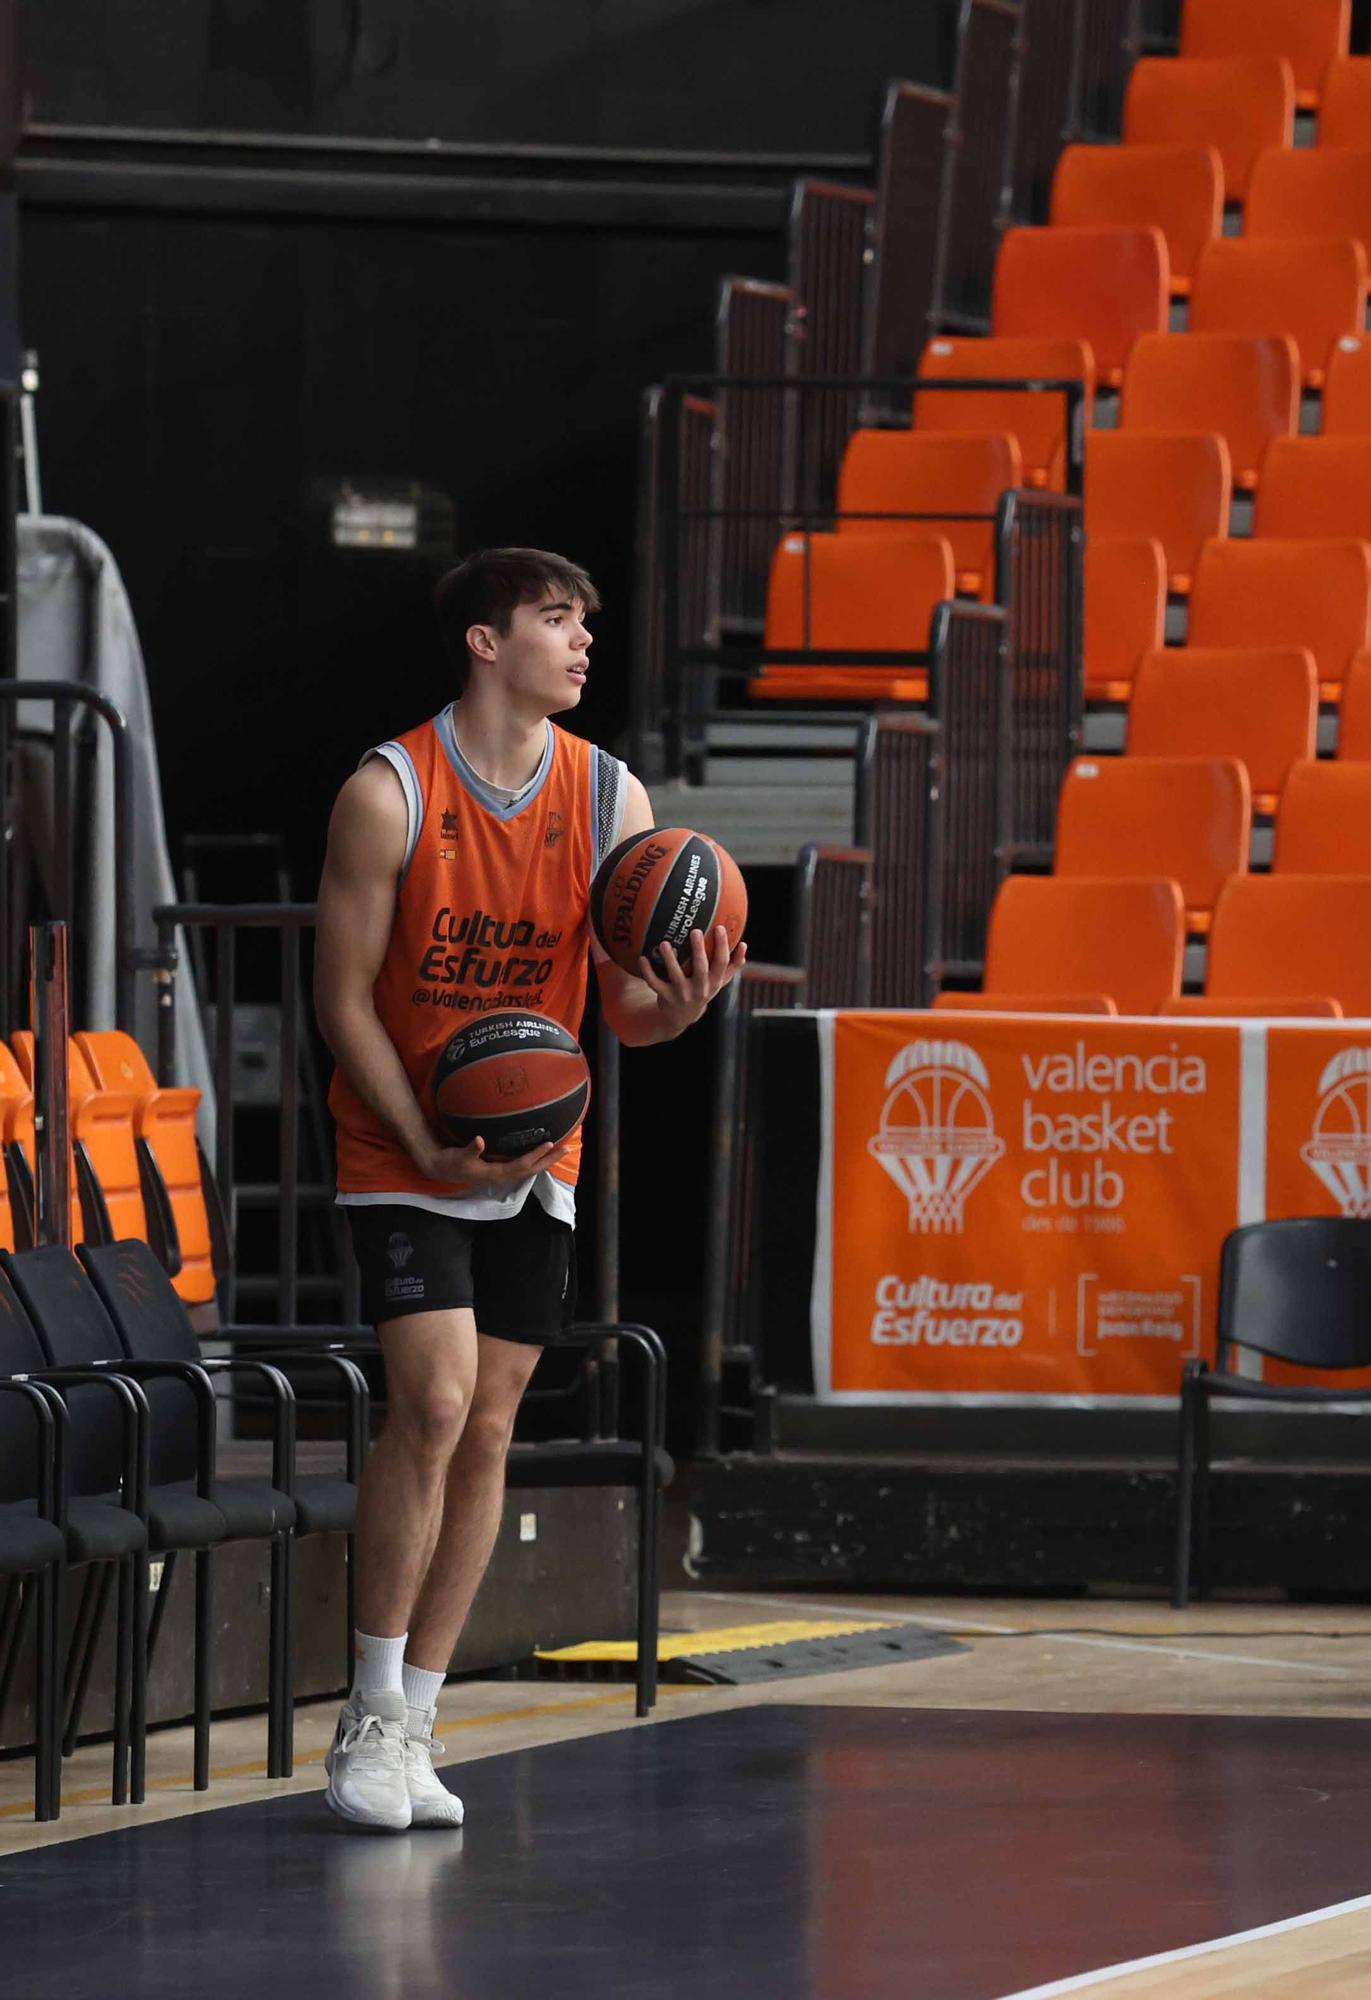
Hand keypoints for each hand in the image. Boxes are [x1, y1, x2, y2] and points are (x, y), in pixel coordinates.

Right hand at [410, 1130, 571, 1189]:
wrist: (440, 1169)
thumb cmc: (450, 1162)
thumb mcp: (458, 1156)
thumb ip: (470, 1149)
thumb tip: (479, 1141)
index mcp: (495, 1174)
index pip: (521, 1165)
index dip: (536, 1155)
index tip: (549, 1144)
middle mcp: (502, 1176)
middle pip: (531, 1170)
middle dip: (549, 1159)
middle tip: (566, 1148)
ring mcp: (501, 1174)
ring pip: (529, 1169)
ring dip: (545, 1160)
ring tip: (559, 1150)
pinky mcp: (499, 1170)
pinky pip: (522, 1166)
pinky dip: (534, 1159)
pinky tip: (541, 1153)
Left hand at [637, 924, 746, 1033]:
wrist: (683, 1016)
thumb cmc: (703, 990)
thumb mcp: (719, 981)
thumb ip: (732, 965)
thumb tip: (744, 945)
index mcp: (714, 982)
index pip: (721, 962)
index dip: (722, 946)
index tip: (719, 928)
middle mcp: (700, 989)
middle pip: (701, 968)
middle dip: (699, 950)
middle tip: (695, 930)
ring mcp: (682, 994)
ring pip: (676, 975)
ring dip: (670, 959)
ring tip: (664, 943)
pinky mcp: (666, 997)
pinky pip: (655, 984)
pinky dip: (648, 972)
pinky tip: (642, 957)